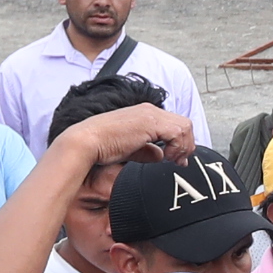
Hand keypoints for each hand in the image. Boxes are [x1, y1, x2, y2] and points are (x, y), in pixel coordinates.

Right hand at [62, 103, 192, 167]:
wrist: (86, 142)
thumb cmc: (102, 146)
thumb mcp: (131, 149)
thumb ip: (147, 151)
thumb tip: (161, 155)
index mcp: (145, 114)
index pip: (176, 124)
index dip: (182, 143)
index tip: (177, 160)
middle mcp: (149, 110)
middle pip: (185, 124)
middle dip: (186, 145)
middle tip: (178, 162)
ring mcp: (150, 115)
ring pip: (185, 127)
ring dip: (183, 146)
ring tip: (172, 160)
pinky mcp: (149, 123)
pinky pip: (177, 132)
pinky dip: (177, 147)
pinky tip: (166, 157)